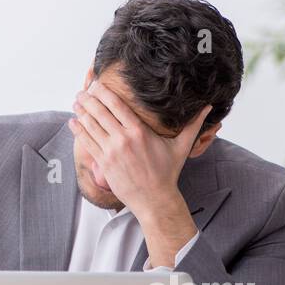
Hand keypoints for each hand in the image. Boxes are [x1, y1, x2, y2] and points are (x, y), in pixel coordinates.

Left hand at [69, 84, 209, 263]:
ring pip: (90, 125)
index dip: (103, 92)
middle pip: (99, 111)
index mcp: (139, 131)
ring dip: (81, 112)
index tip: (97, 84)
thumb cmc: (167, 172)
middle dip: (88, 99)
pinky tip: (73, 122)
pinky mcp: (103, 163)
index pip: (116, 104)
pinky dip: (78, 130)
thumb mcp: (181, 146)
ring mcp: (111, 151)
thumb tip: (210, 107)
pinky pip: (87, 142)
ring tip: (76, 102)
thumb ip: (194, 124)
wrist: (154, 199)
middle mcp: (123, 139)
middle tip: (82, 91)